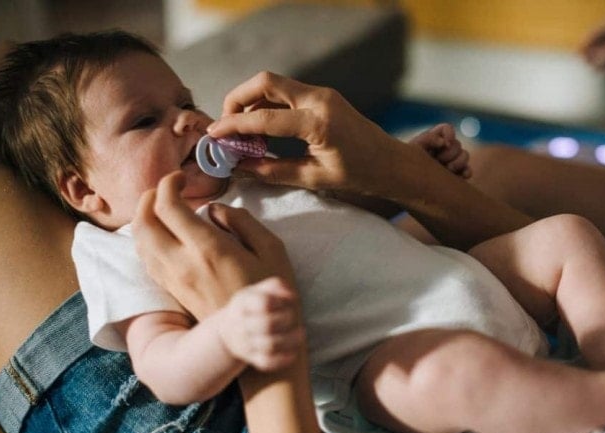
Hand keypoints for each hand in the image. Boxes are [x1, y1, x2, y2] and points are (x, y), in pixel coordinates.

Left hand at [131, 171, 296, 319]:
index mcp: (207, 248)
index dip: (168, 184)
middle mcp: (182, 263)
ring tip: (161, 208)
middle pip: (143, 222)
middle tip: (166, 189)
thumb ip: (242, 221)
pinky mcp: (172, 290)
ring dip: (144, 218)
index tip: (181, 178)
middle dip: (149, 198)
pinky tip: (162, 234)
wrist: (254, 337)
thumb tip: (213, 210)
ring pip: (139, 241)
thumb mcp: (272, 248)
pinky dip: (146, 239)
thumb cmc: (268, 291)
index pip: (168, 207)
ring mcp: (173, 279)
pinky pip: (146, 259)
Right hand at [206, 71, 413, 197]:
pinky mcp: (322, 96)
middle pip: (265, 82)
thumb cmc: (359, 175)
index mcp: (319, 123)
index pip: (265, 118)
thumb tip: (239, 167)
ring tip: (241, 133)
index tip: (213, 135)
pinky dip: (267, 106)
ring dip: (251, 102)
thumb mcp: (314, 178)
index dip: (234, 126)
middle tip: (224, 125)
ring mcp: (322, 94)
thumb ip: (273, 171)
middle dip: (237, 99)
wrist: (391, 163)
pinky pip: (286, 93)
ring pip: (274, 84)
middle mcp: (320, 100)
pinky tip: (260, 129)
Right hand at [220, 277, 304, 371]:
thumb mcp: (257, 290)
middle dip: (286, 319)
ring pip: (270, 346)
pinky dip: (283, 359)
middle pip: (267, 324)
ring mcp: (245, 343)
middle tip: (292, 317)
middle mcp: (241, 324)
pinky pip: (267, 363)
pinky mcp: (252, 359)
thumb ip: (277, 286)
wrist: (227, 332)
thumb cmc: (249, 306)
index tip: (283, 301)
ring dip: (291, 340)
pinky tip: (293, 352)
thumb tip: (291, 296)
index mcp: (243, 303)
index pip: (264, 303)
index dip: (279, 301)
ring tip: (300, 334)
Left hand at [408, 123, 471, 178]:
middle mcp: (444, 149)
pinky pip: (468, 171)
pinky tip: (460, 176)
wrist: (407, 185)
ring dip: (458, 162)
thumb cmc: (407, 165)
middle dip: (449, 153)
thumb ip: (428, 139)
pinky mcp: (457, 175)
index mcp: (433, 140)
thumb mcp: (414, 148)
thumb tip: (444, 142)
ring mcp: (452, 162)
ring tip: (447, 170)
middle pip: (457, 144)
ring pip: (465, 155)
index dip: (449, 134)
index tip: (445, 144)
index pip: (447, 129)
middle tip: (438, 161)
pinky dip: (466, 172)